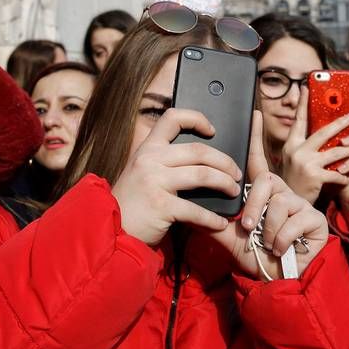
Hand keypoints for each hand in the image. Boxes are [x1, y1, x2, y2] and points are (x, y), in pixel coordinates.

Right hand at [111, 108, 241, 246]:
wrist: (111, 230)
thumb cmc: (132, 202)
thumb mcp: (141, 172)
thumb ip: (163, 161)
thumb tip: (201, 159)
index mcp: (147, 148)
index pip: (173, 118)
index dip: (196, 118)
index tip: (212, 130)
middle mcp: (150, 160)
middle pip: (199, 150)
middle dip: (224, 161)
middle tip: (237, 173)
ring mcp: (154, 182)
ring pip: (203, 175)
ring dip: (225, 183)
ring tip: (234, 191)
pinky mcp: (161, 206)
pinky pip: (196, 209)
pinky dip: (212, 218)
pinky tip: (220, 223)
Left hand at [208, 111, 327, 279]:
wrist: (276, 280)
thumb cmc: (254, 256)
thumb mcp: (227, 236)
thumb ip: (209, 220)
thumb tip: (184, 206)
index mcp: (262, 194)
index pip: (257, 161)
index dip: (255, 137)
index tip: (252, 112)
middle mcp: (282, 193)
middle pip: (266, 181)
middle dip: (254, 205)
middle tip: (246, 226)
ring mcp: (300, 205)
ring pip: (279, 202)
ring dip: (268, 228)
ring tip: (266, 242)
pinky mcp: (315, 219)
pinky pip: (294, 220)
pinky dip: (282, 239)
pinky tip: (280, 248)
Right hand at [279, 86, 348, 203]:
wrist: (288, 204)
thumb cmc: (294, 181)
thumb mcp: (292, 160)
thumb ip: (302, 146)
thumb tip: (320, 132)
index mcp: (290, 145)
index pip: (298, 120)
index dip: (302, 103)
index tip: (306, 87)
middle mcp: (296, 151)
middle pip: (323, 132)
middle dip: (340, 123)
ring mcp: (305, 163)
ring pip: (336, 152)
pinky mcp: (315, 177)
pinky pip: (337, 173)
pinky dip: (345, 175)